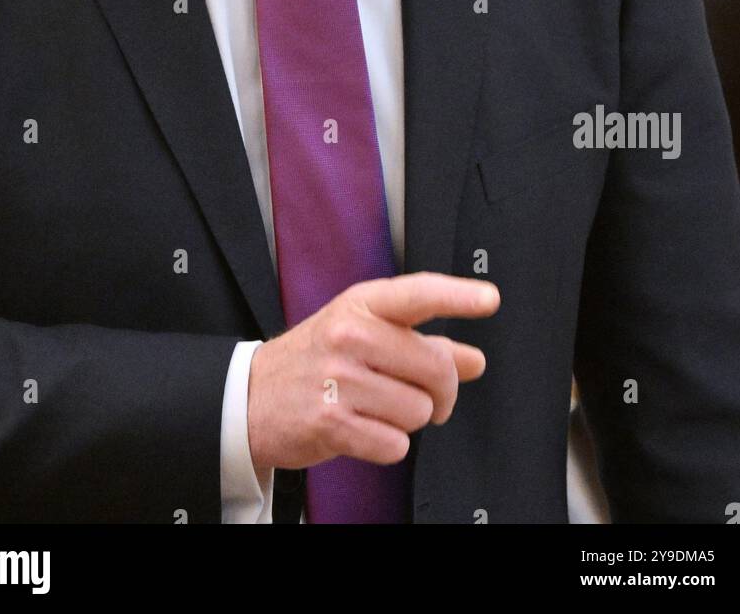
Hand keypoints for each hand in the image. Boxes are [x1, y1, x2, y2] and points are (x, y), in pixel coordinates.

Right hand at [246, 271, 499, 471]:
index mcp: (361, 306)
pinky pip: (396, 445)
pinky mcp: (331, 422)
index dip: (458, 296)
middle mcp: (350, 335)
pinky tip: (364, 429)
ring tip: (378, 408)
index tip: (489, 299)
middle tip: (425, 395)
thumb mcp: (364, 334)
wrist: (250, 397)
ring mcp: (339, 379)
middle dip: (441, 391)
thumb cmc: (314, 359)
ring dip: (407, 419)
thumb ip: (423, 343)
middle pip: (436, 367)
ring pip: (419, 411)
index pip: (418, 293)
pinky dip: (387, 445)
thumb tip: (474, 360)